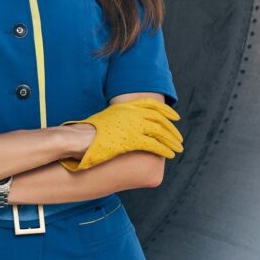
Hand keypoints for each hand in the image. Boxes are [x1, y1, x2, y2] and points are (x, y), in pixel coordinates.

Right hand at [57, 97, 182, 170]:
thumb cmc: (89, 131)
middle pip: (159, 119)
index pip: (152, 105)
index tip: (175, 117)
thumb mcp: (105, 118)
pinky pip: (154, 145)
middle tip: (179, 138)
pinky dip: (164, 150)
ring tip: (178, 148)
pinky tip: (170, 154)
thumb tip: (125, 124)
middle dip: (172, 130)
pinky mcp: (133, 140)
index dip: (166, 111)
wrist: (80, 138)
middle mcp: (132, 113)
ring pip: (160, 132)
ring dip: (171, 141)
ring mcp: (133, 126)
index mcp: (126, 106)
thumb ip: (119, 118)